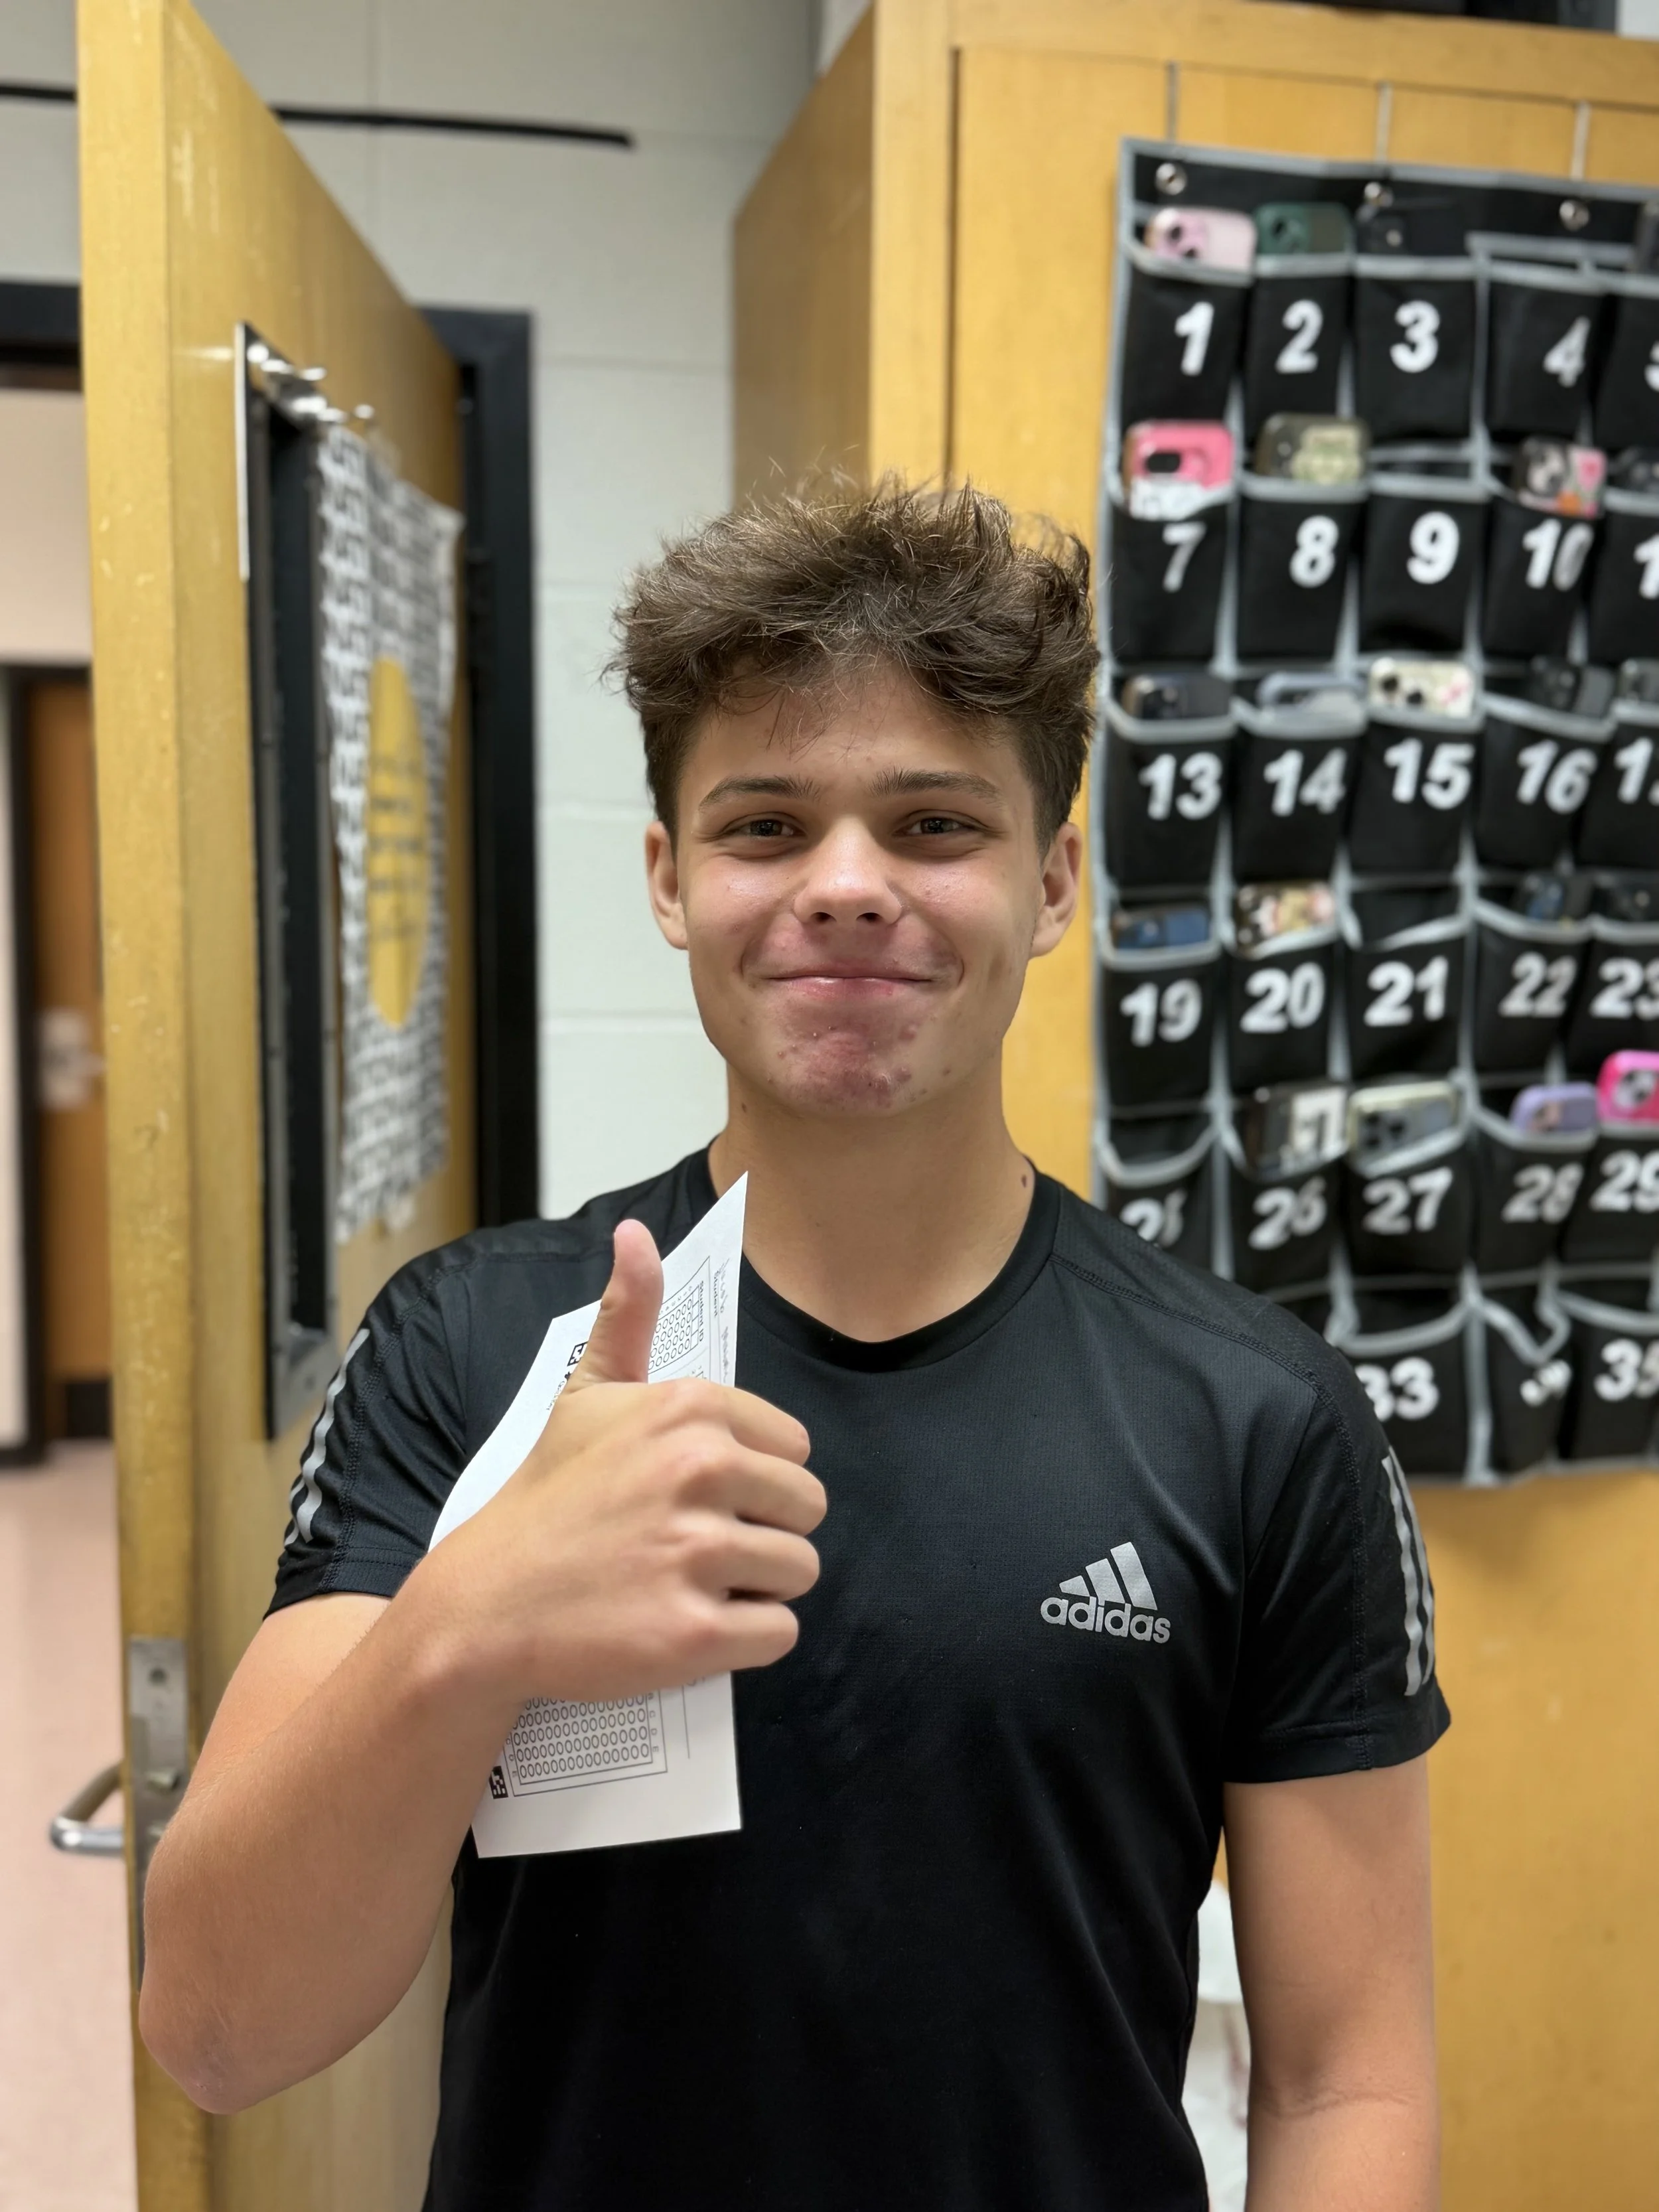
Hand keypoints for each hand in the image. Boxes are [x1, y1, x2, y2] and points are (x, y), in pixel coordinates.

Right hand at [426, 1219, 823, 1708]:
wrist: (484, 1604)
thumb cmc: (547, 1496)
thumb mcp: (587, 1393)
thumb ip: (628, 1313)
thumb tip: (636, 1233)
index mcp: (689, 1408)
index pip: (794, 1448)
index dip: (754, 1478)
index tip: (697, 1495)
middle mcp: (699, 1470)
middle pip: (805, 1508)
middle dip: (764, 1532)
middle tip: (695, 1546)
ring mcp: (696, 1554)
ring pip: (798, 1571)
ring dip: (756, 1587)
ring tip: (690, 1583)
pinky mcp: (694, 1632)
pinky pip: (779, 1633)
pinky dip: (747, 1638)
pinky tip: (692, 1625)